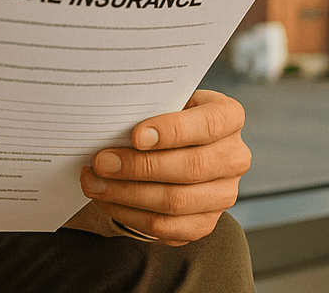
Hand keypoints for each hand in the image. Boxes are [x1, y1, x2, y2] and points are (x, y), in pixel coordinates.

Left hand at [78, 89, 249, 245]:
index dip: (172, 131)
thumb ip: (147, 108)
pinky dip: (131, 216)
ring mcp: (224, 194)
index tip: (135, 135)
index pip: (208, 124)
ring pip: (177, 202)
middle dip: (139, 166)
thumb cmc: (163, 116)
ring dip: (128, 194)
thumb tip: (110, 122)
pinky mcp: (205, 223)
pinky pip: (168, 228)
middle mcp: (235, 157)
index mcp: (229, 117)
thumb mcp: (162, 101)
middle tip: (101, 162)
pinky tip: (108, 201)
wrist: (175, 145)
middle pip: (191, 168)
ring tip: (94, 183)